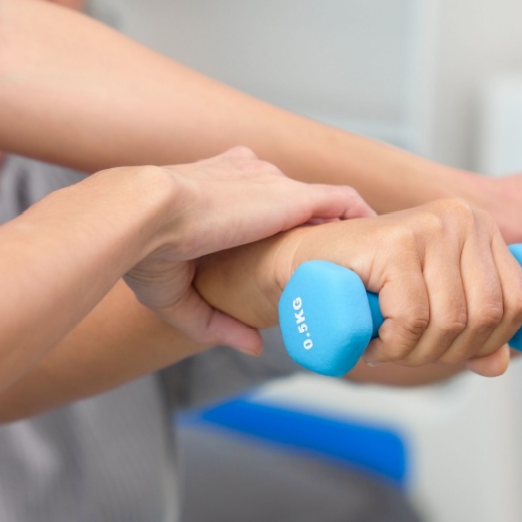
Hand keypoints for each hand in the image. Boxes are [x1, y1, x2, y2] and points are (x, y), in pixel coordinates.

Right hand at [126, 147, 371, 351]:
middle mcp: (245, 176)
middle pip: (289, 199)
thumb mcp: (176, 294)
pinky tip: (375, 240)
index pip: (250, 201)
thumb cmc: (146, 251)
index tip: (285, 257)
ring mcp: (270, 182)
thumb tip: (255, 345)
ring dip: (339, 225)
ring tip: (362, 254)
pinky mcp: (291, 195)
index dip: (269, 227)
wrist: (147, 212)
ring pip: (319, 200)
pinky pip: (341, 201)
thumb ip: (216, 321)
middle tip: (331, 264)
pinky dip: (358, 218)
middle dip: (308, 227)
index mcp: (211, 188)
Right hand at [195, 198, 521, 376]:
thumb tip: (500, 365)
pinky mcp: (394, 243)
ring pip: (449, 323)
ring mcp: (429, 226)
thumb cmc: (365, 283)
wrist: (301, 264)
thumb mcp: (430, 306)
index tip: (452, 352)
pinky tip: (375, 341)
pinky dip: (392, 345)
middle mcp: (461, 218)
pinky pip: (411, 319)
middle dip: (447, 354)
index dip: (492, 343)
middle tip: (407, 352)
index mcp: (481, 227)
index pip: (519, 302)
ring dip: (414, 354)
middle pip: (486, 317)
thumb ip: (472, 333)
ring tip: (387, 346)